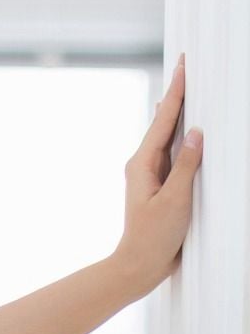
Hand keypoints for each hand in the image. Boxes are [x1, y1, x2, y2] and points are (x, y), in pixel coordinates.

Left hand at [112, 55, 202, 299]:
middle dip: (177, 94)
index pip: (164, 119)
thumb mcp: (174, 201)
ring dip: (179, 112)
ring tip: (185, 87)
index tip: (184, 66)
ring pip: (168, 136)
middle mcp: (144, 164)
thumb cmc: (153, 237)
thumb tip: (196, 133)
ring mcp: (151, 175)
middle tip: (187, 66)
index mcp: (143, 164)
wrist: (138, 267)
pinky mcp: (160, 186)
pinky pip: (173, 152)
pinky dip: (180, 135)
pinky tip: (182, 128)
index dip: (176, 91)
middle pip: (164, 122)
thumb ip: (186, 165)